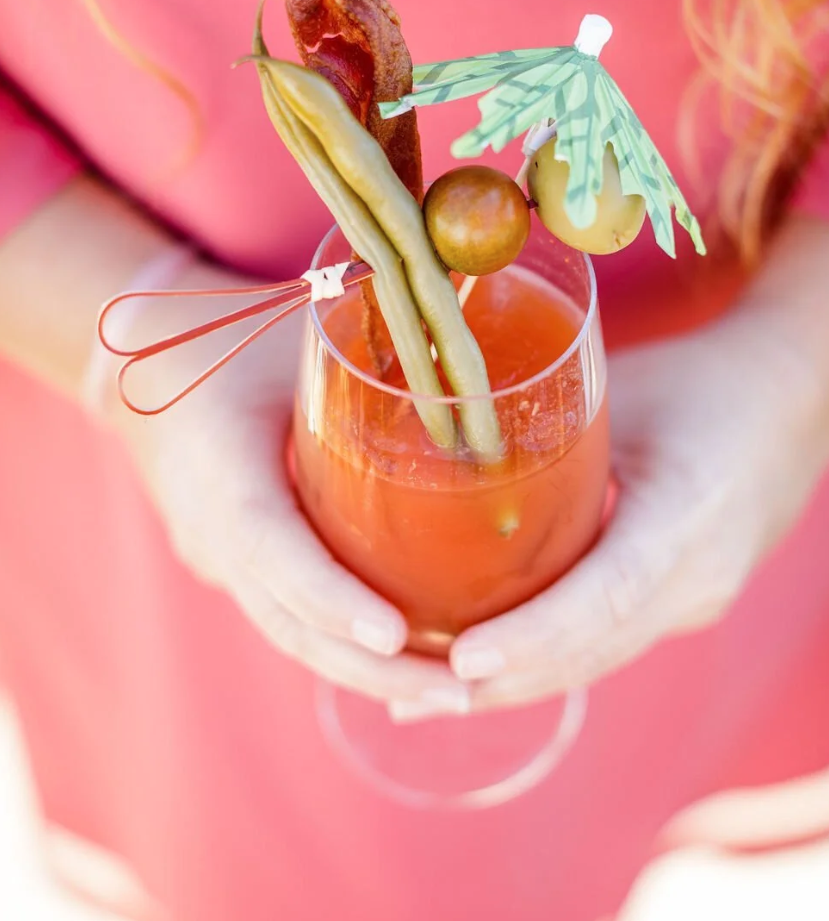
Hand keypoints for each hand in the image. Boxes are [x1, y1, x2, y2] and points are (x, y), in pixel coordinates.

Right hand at [110, 258, 471, 712]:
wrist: (143, 369)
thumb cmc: (232, 344)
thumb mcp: (296, 343)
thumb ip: (369, 366)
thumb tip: (474, 374)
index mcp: (222, 470)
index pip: (272, 550)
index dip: (331, 599)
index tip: (396, 636)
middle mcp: (212, 531)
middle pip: (288, 622)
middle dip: (371, 669)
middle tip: (459, 694)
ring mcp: (216, 558)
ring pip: (290, 633)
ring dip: (365, 672)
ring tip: (451, 694)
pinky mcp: (232, 568)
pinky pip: (288, 615)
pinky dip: (344, 643)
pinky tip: (409, 659)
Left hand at [449, 303, 828, 708]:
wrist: (798, 399)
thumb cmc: (705, 378)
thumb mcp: (621, 389)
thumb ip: (542, 426)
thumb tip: (436, 440)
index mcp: (690, 513)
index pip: (608, 594)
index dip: (533, 635)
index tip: (462, 659)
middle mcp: (702, 575)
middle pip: (597, 650)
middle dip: (507, 680)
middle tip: (416, 694)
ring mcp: (703, 597)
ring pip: (602, 655)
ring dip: (524, 680)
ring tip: (433, 693)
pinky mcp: (691, 599)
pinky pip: (615, 639)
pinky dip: (553, 653)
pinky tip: (493, 660)